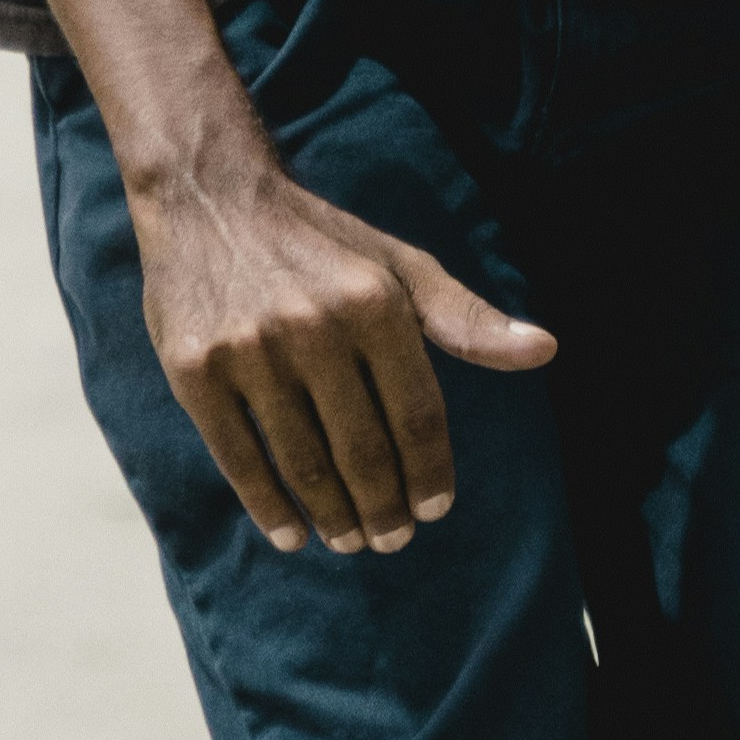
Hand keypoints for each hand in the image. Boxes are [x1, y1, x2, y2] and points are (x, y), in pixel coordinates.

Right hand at [133, 148, 555, 556]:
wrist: (208, 199)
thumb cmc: (320, 243)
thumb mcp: (400, 266)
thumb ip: (466, 318)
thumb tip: (545, 351)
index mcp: (374, 304)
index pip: (417, 414)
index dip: (429, 473)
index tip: (435, 510)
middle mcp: (314, 328)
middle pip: (362, 450)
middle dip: (383, 509)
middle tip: (392, 540)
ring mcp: (250, 352)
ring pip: (304, 462)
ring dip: (333, 517)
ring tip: (348, 539)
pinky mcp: (195, 371)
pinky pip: (239, 459)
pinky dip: (269, 506)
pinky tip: (292, 533)